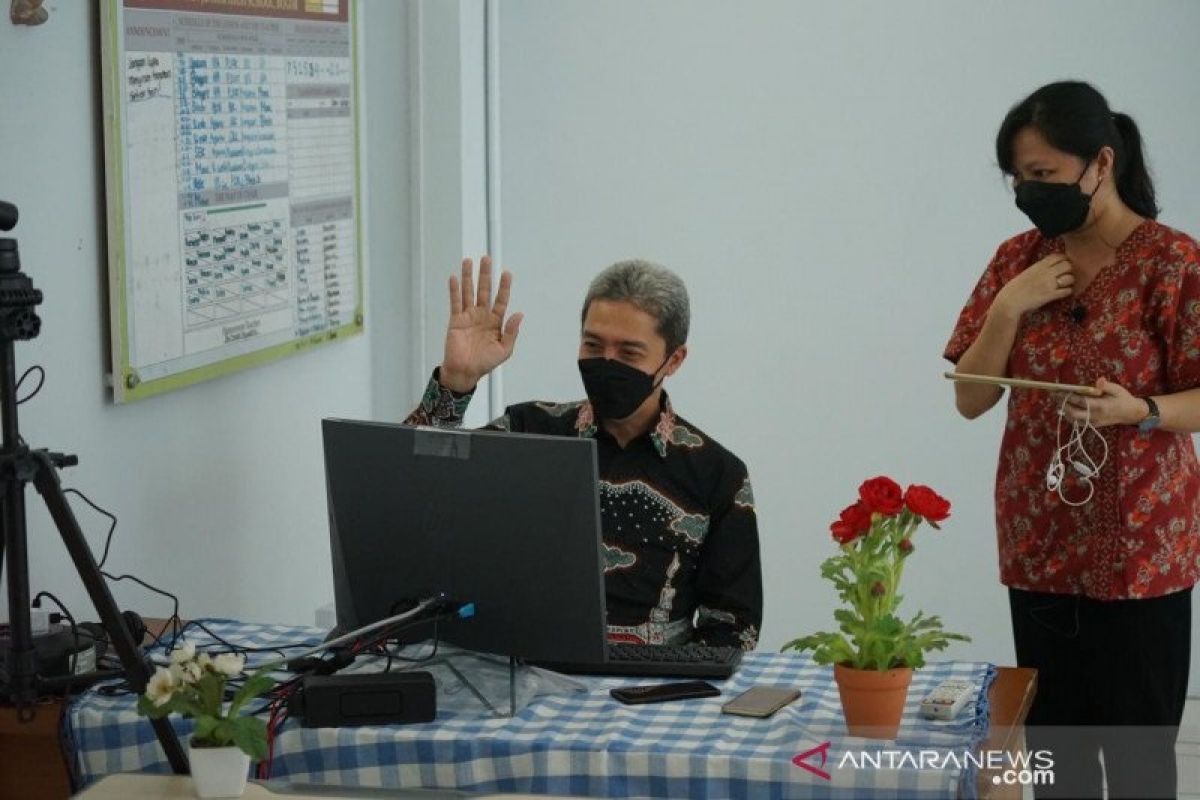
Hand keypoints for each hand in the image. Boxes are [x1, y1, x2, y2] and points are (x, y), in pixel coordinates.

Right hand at [439, 257, 523, 392]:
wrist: (465, 372)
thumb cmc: (485, 363)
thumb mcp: (504, 350)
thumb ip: (511, 332)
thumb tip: (519, 314)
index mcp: (495, 322)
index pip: (500, 300)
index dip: (504, 287)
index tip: (507, 273)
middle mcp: (482, 316)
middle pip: (484, 290)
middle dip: (485, 275)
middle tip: (486, 258)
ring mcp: (468, 316)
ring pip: (469, 292)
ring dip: (469, 277)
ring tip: (468, 261)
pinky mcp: (456, 320)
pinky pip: (455, 302)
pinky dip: (454, 290)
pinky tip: (454, 278)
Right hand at [993, 254, 1074, 318]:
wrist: (1010, 300)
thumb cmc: (1015, 288)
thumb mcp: (1027, 273)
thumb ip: (1038, 268)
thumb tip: (1048, 266)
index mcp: (1039, 265)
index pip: (1058, 256)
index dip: (1063, 259)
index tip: (1061, 265)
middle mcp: (1046, 273)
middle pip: (1067, 265)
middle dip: (1068, 270)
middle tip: (1064, 276)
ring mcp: (1049, 284)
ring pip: (1070, 278)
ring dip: (1069, 282)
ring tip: (1064, 285)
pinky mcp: (1051, 295)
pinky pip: (1067, 291)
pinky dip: (1067, 292)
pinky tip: (1062, 293)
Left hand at [1060, 378, 1146, 427]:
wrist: (1131, 413)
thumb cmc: (1123, 399)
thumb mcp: (1117, 389)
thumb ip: (1107, 386)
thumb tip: (1099, 380)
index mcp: (1101, 406)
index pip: (1080, 401)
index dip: (1068, 396)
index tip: (1059, 391)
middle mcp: (1095, 416)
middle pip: (1073, 413)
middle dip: (1062, 404)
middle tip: (1054, 396)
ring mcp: (1094, 422)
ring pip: (1073, 420)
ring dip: (1064, 410)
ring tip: (1058, 401)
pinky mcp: (1093, 425)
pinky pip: (1078, 423)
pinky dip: (1070, 416)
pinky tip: (1066, 408)